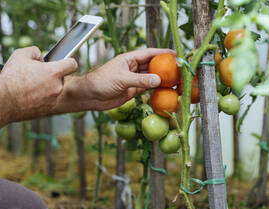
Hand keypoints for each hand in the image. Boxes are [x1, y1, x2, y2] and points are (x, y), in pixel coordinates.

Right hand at [0, 46, 77, 120]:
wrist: (3, 101)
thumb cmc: (11, 78)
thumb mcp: (20, 55)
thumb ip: (35, 51)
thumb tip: (42, 58)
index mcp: (53, 72)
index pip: (72, 64)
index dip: (68, 62)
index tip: (64, 62)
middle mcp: (57, 87)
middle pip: (61, 78)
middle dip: (51, 75)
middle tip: (36, 75)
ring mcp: (54, 99)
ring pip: (54, 90)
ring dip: (46, 87)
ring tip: (30, 86)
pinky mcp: (49, 109)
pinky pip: (49, 100)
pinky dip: (42, 98)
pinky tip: (29, 95)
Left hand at [54, 48, 174, 112]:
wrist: (89, 96)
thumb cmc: (101, 81)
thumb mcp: (122, 78)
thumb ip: (140, 80)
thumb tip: (158, 80)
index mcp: (130, 59)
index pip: (149, 54)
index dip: (162, 53)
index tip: (175, 54)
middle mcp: (133, 68)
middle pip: (153, 65)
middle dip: (165, 66)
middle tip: (179, 69)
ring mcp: (134, 79)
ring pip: (152, 77)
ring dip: (162, 79)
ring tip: (176, 80)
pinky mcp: (133, 91)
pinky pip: (148, 88)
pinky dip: (156, 89)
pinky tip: (165, 91)